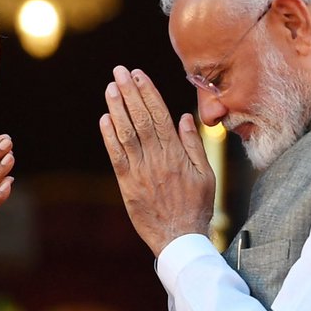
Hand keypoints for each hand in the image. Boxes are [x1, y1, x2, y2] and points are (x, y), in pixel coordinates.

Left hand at [99, 66, 214, 255]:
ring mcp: (141, 172)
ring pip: (127, 134)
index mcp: (178, 154)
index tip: (139, 74)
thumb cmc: (196, 206)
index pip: (160, 116)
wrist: (180, 239)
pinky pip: (117, 157)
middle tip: (119, 71)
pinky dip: (109, 137)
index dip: (148, 93)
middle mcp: (158, 160)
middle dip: (130, 93)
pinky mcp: (128, 186)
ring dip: (117, 109)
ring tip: (111, 87)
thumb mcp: (206, 174)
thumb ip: (194, 145)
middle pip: (142, 119)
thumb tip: (184, 117)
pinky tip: (104, 119)